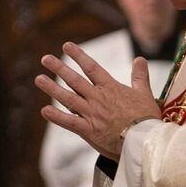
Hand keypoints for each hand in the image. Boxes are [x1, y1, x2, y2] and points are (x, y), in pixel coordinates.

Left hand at [33, 42, 161, 159]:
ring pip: (68, 98)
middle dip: (59, 68)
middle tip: (45, 59)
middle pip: (75, 80)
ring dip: (52, 88)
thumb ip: (140, 76)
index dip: (78, 56)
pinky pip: (69, 122)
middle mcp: (98, 98)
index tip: (66, 46)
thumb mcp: (145, 93)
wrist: (146, 140)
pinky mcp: (89, 130)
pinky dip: (56, 117)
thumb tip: (140, 59)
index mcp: (111, 88)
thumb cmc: (147, 118)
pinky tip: (44, 110)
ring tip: (38, 79)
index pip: (91, 67)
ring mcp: (92, 113)